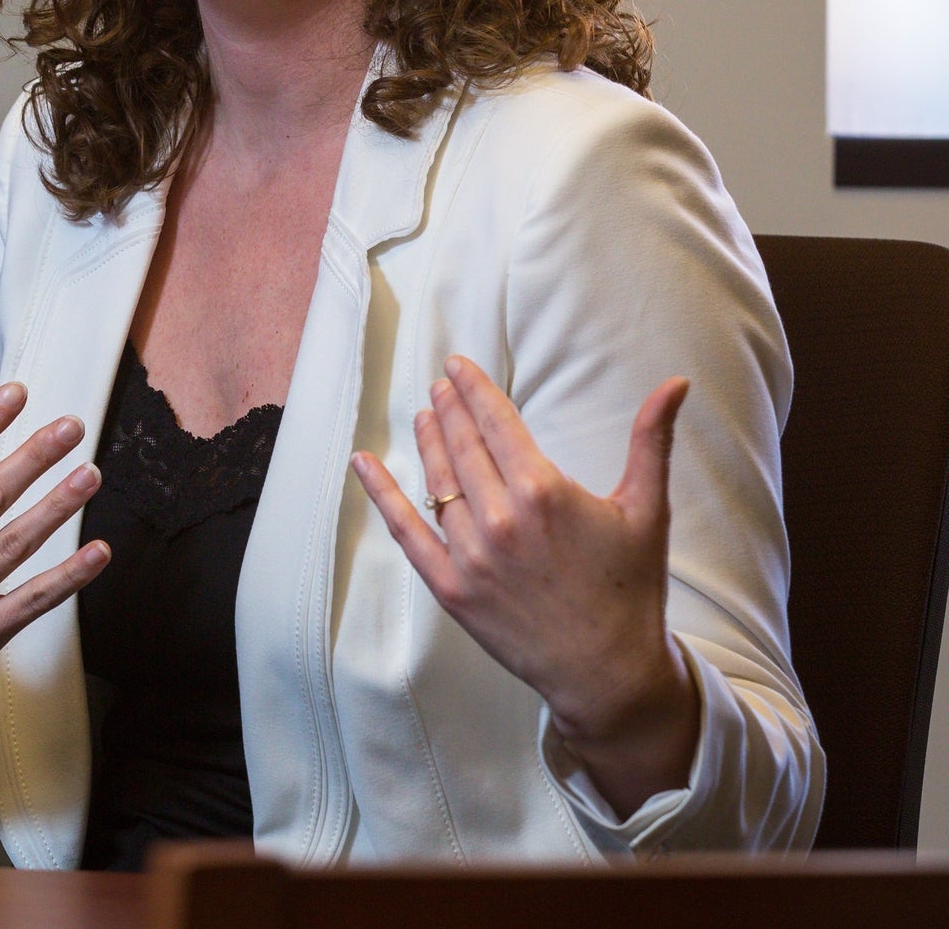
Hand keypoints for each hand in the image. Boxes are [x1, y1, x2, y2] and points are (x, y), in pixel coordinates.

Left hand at [350, 356, 699, 817]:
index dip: (474, 388)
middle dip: (449, 409)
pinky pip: (406, 532)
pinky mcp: (450, 588)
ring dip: (426, 442)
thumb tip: (676, 383)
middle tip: (440, 385)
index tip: (457, 365)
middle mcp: (500, 519)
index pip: (496, 422)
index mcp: (544, 492)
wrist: (608, 672)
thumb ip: (652, 441)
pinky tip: (363, 462)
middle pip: (462, 446)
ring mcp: (470, 555)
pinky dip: (381, 494)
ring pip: (437, 482)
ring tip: (423, 415)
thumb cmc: (632, 588)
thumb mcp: (647, 509)